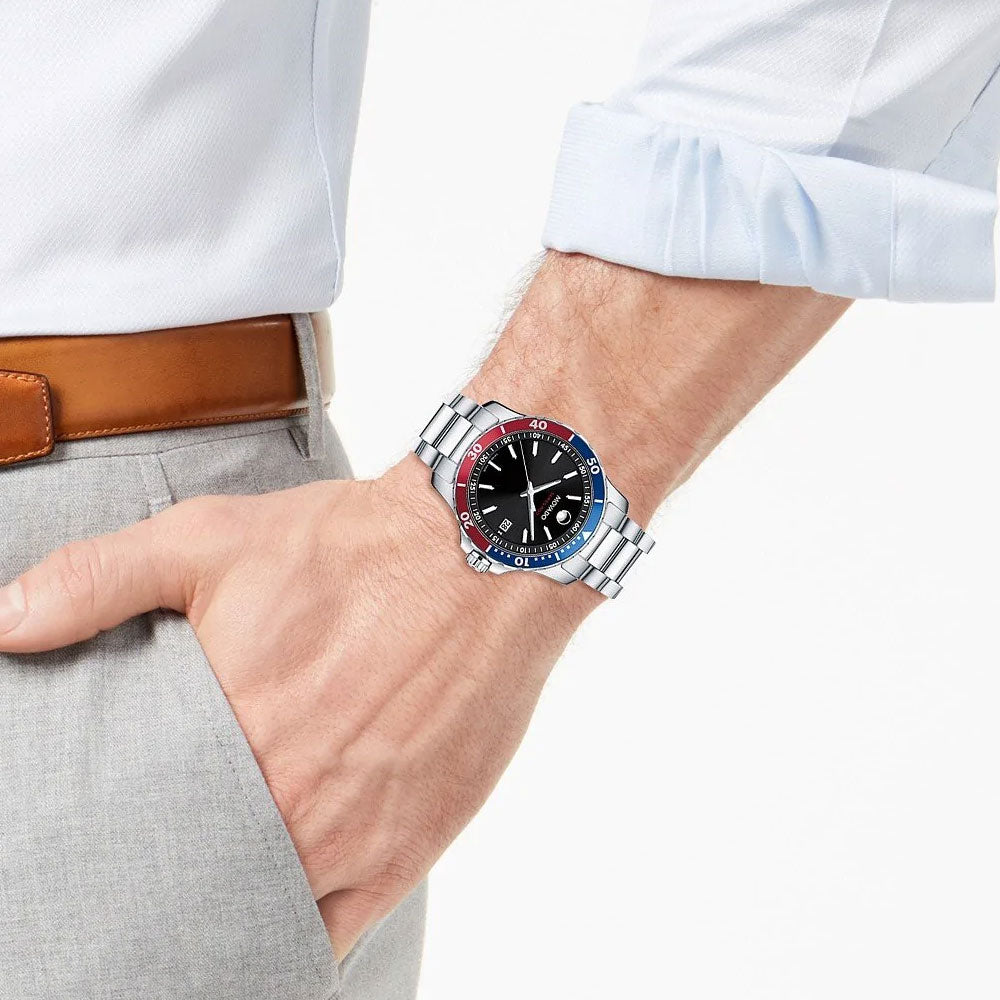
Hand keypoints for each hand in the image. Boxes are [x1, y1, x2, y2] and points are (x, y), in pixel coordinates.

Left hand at [0, 456, 597, 958]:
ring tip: (203, 909)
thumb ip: (99, 581)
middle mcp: (288, 805)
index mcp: (227, 739)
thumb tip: (3, 622)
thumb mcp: (212, 540)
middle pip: (200, 895)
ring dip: (232, 920)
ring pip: (265, 924)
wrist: (481, 556)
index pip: (137, 849)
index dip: (114, 871)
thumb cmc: (351, 547)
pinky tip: (275, 916)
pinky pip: (337, 930)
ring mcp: (353, 836)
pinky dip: (300, 934)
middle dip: (173, 896)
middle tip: (150, 892)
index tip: (100, 872)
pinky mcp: (411, 845)